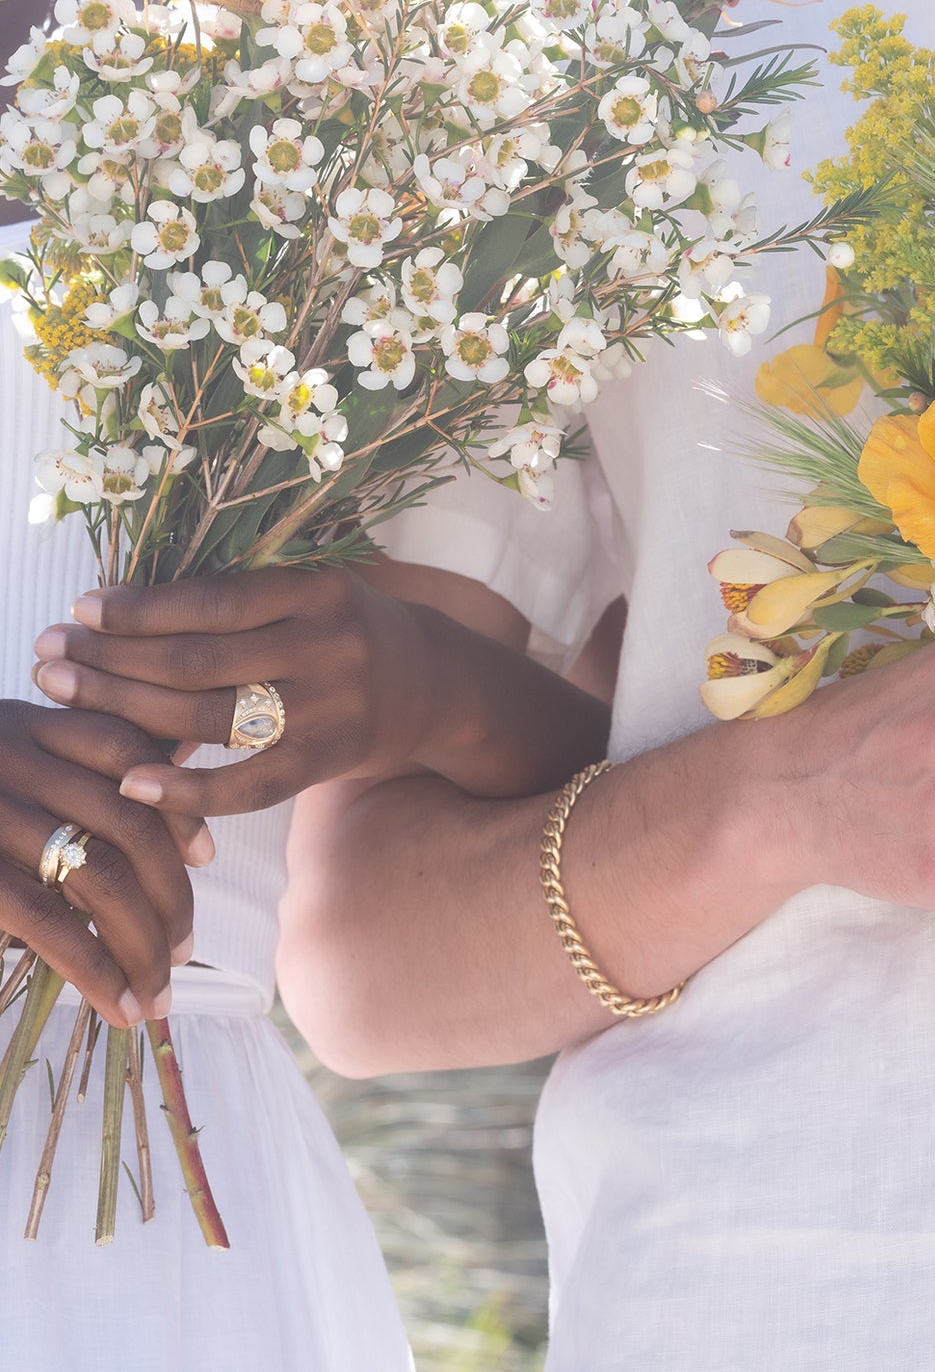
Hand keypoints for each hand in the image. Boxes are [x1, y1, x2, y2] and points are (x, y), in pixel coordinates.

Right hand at [0, 701, 203, 1026]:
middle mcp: (9, 756)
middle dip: (170, 890)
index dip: (175, 804)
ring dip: (145, 939)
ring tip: (158, 989)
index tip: (202, 857)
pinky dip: (98, 966)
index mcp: (18, 724)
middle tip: (183, 947)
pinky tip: (119, 1002)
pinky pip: (50, 919)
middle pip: (130, 818)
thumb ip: (46, 774)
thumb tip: (145, 823)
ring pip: (101, 872)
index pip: (127, 747)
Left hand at [32, 567, 455, 817]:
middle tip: (51, 658)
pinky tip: (132, 782)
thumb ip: (245, 606)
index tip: (81, 611)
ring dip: (126, 711)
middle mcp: (330, 645)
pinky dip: (188, 788)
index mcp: (320, 591)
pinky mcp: (330, 759)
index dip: (141, 610)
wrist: (438, 685)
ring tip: (67, 698)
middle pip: (199, 660)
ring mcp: (333, 707)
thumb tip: (126, 620)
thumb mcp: (315, 597)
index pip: (212, 602)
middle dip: (113, 660)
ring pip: (210, 716)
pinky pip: (249, 783)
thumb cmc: (352, 633)